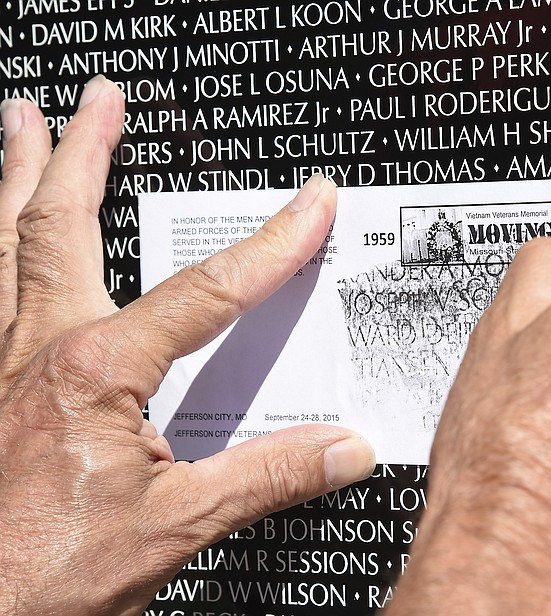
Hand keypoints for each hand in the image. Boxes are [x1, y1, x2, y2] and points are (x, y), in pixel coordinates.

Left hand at [0, 76, 374, 614]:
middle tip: (99, 99)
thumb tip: (346, 448)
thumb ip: (266, 477)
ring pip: (3, 244)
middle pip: (60, 224)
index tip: (311, 205)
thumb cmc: (47, 577)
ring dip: (16, 176)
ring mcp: (1, 362)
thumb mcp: (176, 526)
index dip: (271, 246)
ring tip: (22, 122)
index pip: (206, 292)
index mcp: (97, 372)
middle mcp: (40, 349)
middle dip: (84, 152)